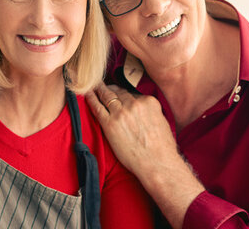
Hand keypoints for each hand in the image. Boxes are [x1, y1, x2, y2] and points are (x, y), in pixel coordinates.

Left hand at [87, 83, 203, 227]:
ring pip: (107, 96)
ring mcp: (121, 113)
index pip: (132, 93)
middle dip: (110, 89)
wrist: (157, 163)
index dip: (123, 94)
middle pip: (118, 92)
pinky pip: (97, 107)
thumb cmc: (162, 148)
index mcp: (149, 102)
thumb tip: (143, 110)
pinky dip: (91, 99)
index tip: (118, 93)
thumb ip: (150, 112)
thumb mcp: (162, 122)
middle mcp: (134, 104)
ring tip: (93, 86)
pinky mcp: (110, 124)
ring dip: (99, 90)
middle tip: (102, 85)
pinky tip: (87, 94)